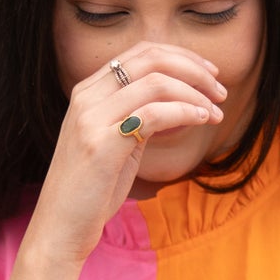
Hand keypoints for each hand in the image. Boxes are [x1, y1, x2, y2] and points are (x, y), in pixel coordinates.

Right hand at [24, 42, 226, 267]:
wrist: (59, 228)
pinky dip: (185, 113)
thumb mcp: (115, 143)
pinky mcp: (101, 144)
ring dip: (195, 94)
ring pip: (156, 83)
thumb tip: (181, 103)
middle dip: (194, 69)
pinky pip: (153, 114)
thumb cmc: (92, 190)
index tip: (210, 73)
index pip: (141, 51)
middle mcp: (86, 97)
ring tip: (216, 112)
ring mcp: (91, 119)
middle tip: (220, 90)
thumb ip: (138, 117)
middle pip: (151, 59)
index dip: (182, 56)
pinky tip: (201, 122)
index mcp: (88, 91)